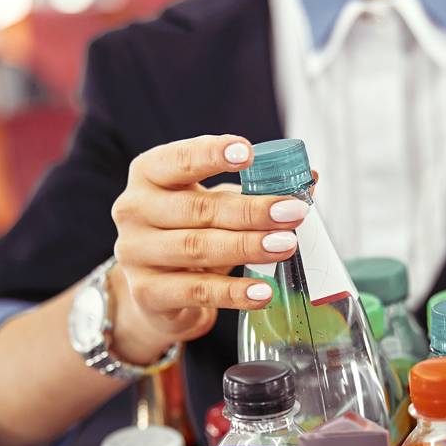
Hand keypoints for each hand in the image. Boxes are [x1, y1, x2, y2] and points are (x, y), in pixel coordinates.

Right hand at [108, 134, 310, 365]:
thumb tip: (310, 178)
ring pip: (197, 248)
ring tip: (286, 246)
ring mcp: (136, 253)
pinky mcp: (147, 293)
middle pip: (197, 208)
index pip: (177, 159)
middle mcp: (134, 210)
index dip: (211, 154)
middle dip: (251, 210)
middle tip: (293, 212)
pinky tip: (263, 291)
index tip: (249, 152)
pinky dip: (233, 292)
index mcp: (149, 175)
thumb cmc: (190, 235)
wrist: (157, 293)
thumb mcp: (216, 206)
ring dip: (247, 247)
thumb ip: (255, 190)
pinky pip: (196, 291)